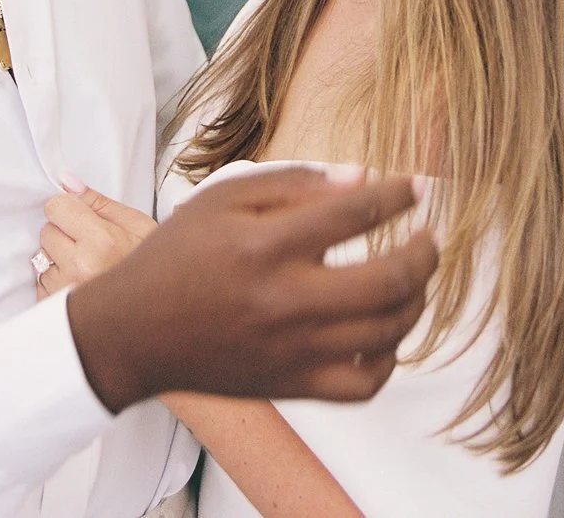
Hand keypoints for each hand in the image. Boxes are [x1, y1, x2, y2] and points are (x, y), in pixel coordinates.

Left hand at [36, 177, 154, 298]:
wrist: (153, 311)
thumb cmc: (147, 267)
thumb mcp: (137, 227)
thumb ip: (99, 202)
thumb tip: (67, 182)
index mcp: (101, 242)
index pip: (57, 207)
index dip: (69, 209)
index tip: (81, 217)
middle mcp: (79, 268)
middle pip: (47, 232)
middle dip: (64, 235)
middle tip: (90, 247)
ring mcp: (63, 292)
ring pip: (41, 258)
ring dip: (59, 260)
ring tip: (87, 269)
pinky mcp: (52, 309)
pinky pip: (41, 283)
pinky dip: (55, 282)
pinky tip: (79, 285)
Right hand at [65, 166, 436, 413]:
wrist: (134, 332)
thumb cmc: (177, 257)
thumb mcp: (221, 198)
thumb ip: (292, 182)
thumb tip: (361, 176)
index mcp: (265, 245)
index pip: (355, 213)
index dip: (397, 195)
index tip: (414, 188)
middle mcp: (284, 299)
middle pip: (388, 280)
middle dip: (424, 253)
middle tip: (429, 237)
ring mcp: (292, 350)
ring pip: (386, 332)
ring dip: (416, 300)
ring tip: (415, 279)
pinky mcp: (292, 387)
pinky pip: (364, 384)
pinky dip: (389, 360)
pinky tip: (387, 333)